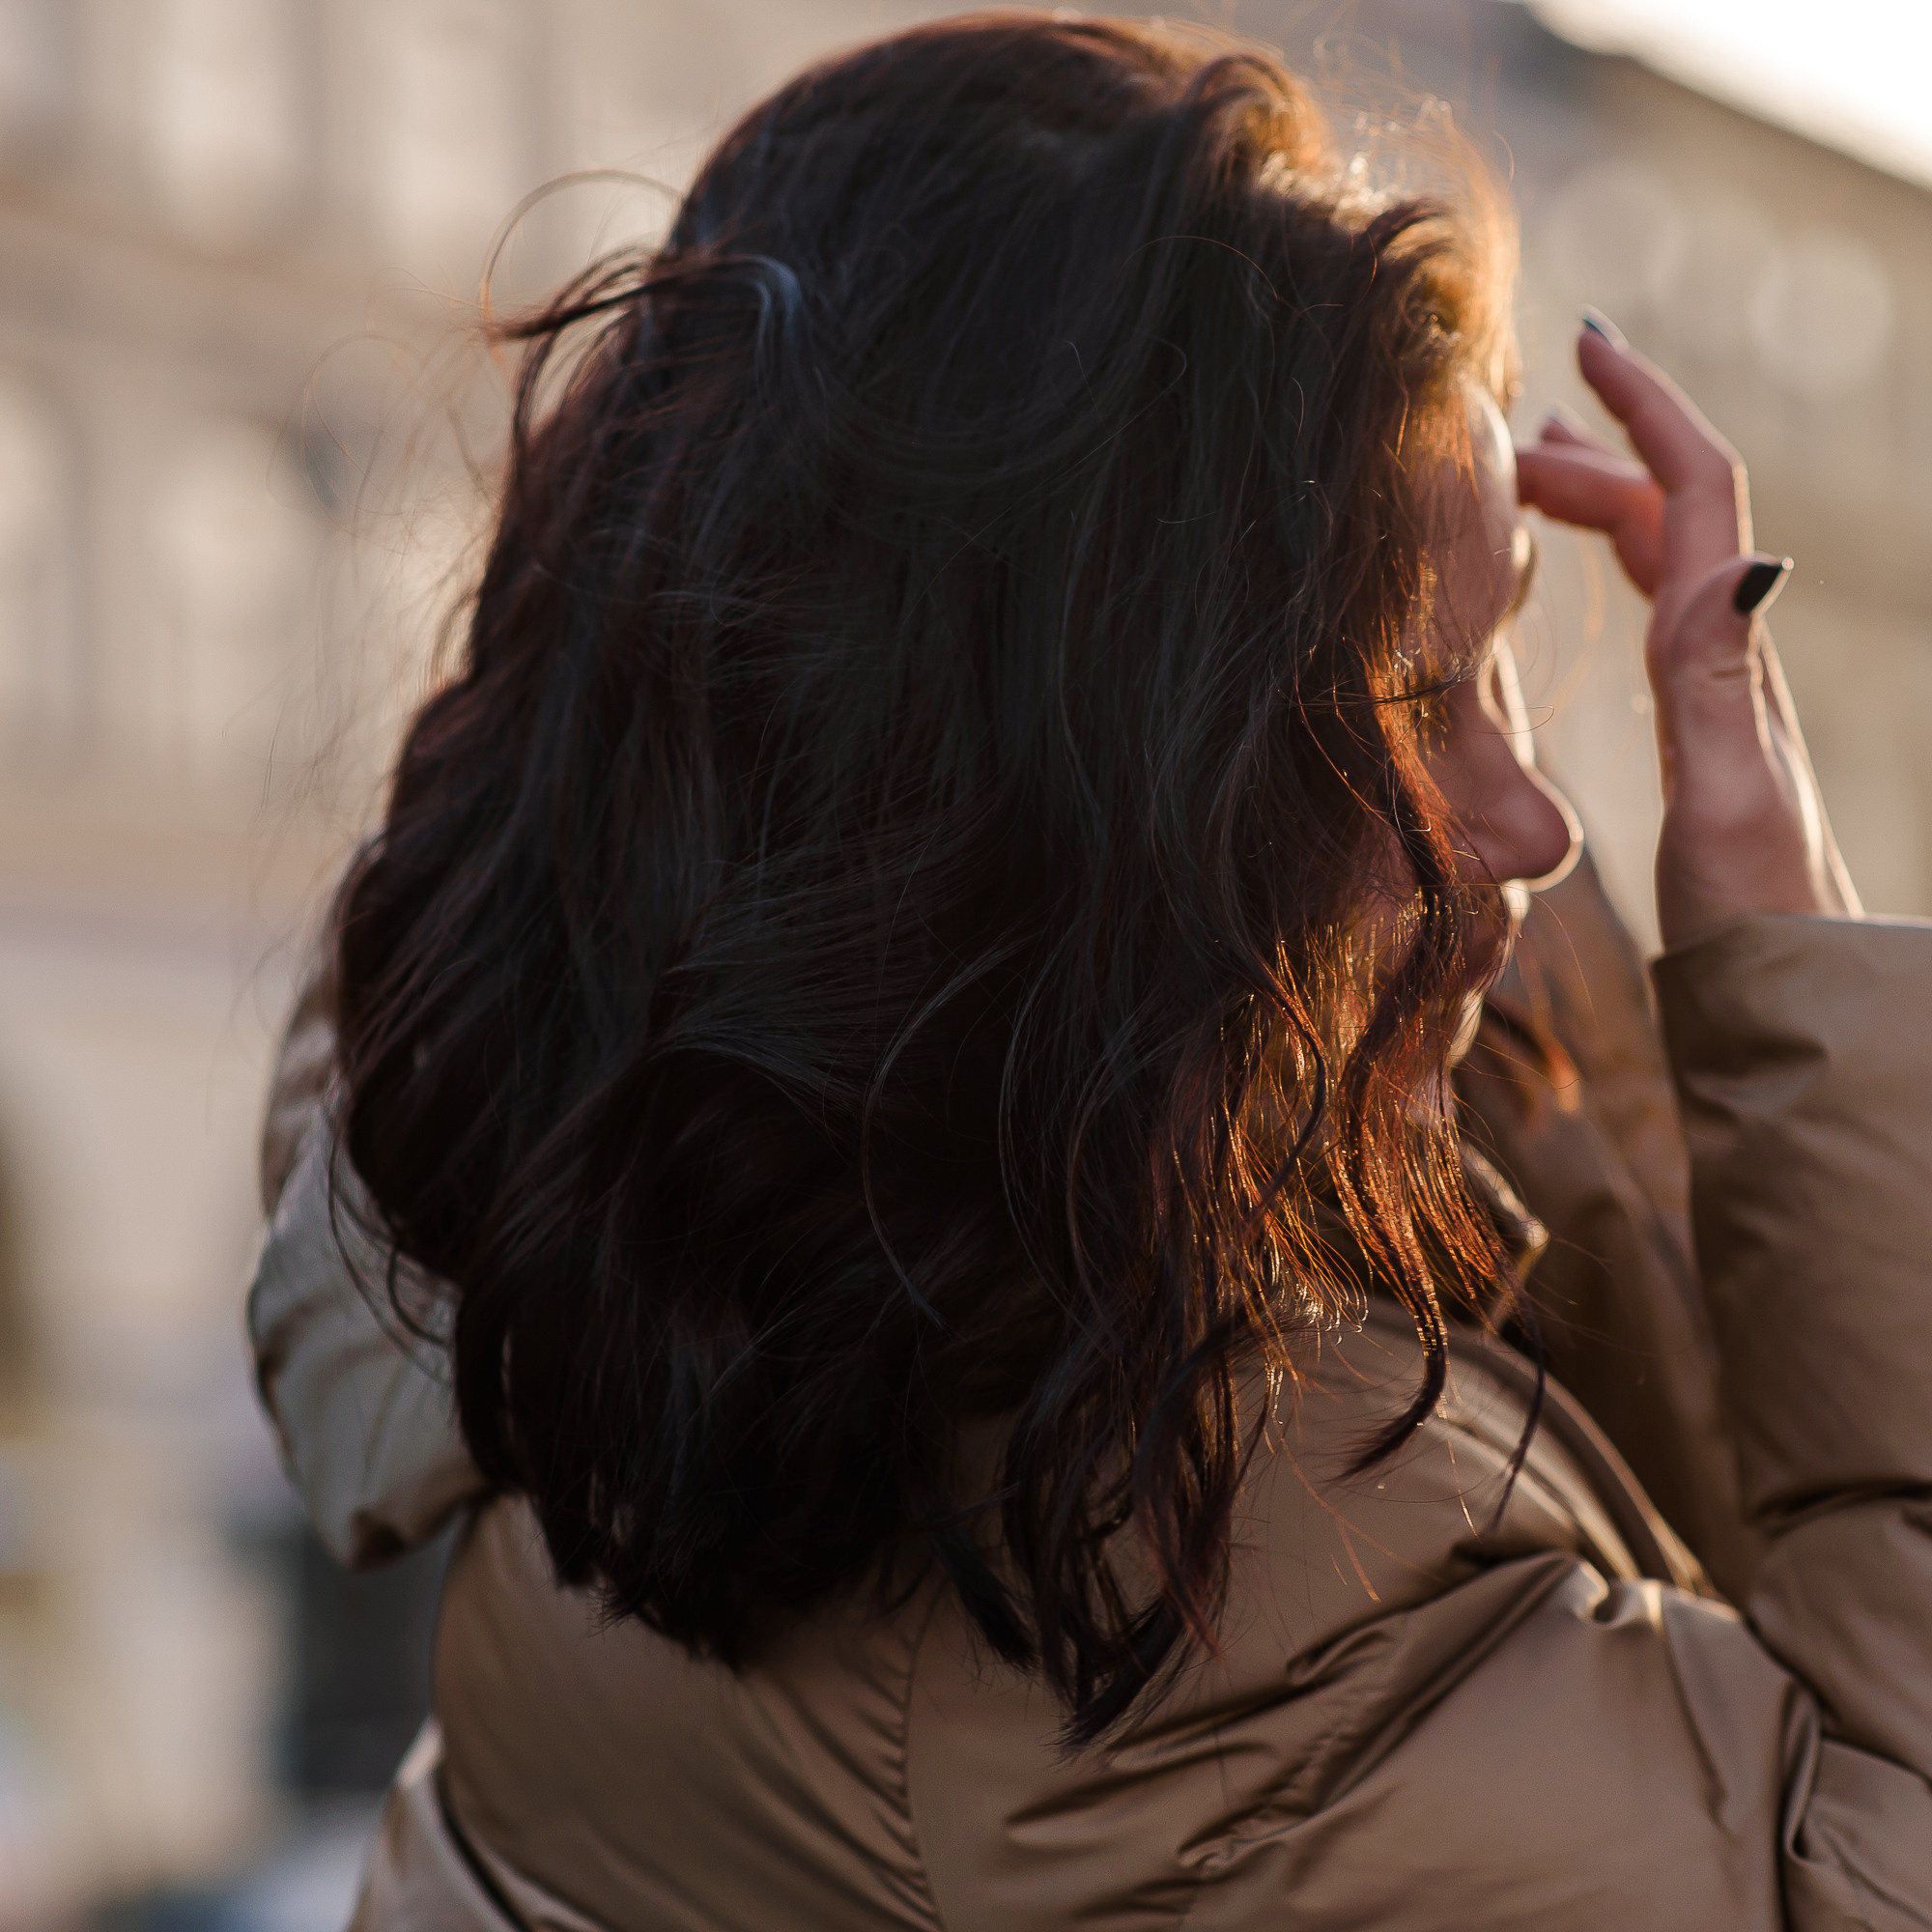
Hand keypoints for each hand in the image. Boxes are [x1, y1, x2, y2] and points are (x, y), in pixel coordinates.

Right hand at [1514, 318, 1859, 948]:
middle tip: (1508, 434)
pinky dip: (1611, 568)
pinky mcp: (1705, 735)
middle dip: (1598, 452)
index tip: (1583, 343)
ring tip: (1534, 480)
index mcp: (1730, 656)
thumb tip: (1745, 554)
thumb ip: (1718, 685)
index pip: (1695, 495)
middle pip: (1669, 515)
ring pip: (1663, 560)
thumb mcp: (1728, 801)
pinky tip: (1584, 586)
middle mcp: (1734, 660)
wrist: (1793, 996)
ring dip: (1603, 501)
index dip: (1645, 411)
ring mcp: (1724, 696)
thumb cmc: (1754, 918)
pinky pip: (1657, 614)